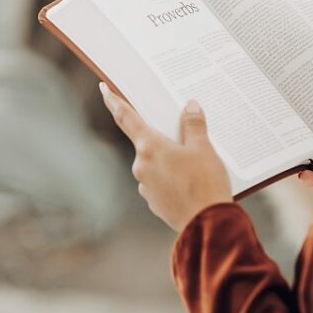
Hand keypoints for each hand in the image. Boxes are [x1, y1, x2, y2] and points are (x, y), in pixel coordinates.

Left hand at [99, 83, 231, 230]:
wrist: (208, 224)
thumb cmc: (205, 183)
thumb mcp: (204, 148)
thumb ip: (194, 125)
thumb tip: (190, 106)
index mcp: (150, 147)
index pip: (126, 117)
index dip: (114, 101)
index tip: (104, 89)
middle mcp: (141, 165)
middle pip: (147, 142)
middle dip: (162, 137)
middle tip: (182, 135)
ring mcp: (145, 185)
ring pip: (155, 163)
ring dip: (169, 159)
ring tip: (195, 164)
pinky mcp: (154, 201)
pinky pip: (160, 181)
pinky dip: (172, 177)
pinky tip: (191, 180)